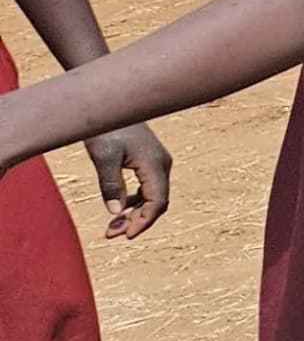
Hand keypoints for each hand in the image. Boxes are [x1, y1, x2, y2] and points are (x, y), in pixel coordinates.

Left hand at [84, 124, 169, 239]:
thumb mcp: (104, 157)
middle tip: (111, 234)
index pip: (157, 202)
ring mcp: (157, 164)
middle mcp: (162, 166)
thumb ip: (111, 185)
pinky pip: (147, 189)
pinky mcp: (149, 162)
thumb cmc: (107, 128)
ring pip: (152, 198)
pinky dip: (134, 202)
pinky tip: (119, 208)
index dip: (144, 222)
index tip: (126, 236)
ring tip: (112, 227)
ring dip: (135, 214)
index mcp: (155, 165)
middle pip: (157, 203)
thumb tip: (115, 213)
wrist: (112, 104)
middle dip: (137, 221)